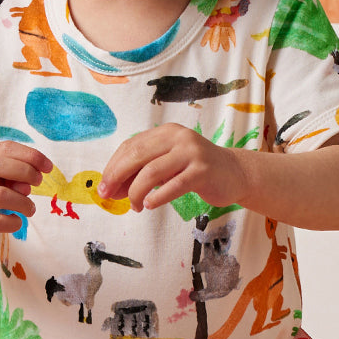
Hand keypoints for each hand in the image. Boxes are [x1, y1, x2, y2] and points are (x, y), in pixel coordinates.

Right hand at [0, 142, 52, 237]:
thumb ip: (14, 175)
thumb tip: (28, 184)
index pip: (6, 148)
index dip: (30, 155)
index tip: (48, 167)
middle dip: (25, 173)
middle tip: (37, 183)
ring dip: (22, 202)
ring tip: (30, 208)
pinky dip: (12, 222)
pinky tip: (17, 221)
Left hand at [98, 126, 244, 212]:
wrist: (235, 173)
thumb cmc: (196, 171)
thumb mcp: (167, 166)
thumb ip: (142, 172)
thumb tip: (113, 188)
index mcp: (165, 132)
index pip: (131, 146)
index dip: (113, 167)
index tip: (104, 187)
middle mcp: (178, 137)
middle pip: (137, 155)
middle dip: (117, 177)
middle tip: (109, 196)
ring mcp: (191, 153)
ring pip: (151, 171)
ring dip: (136, 192)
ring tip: (135, 206)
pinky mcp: (202, 171)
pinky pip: (173, 185)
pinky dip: (157, 196)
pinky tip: (149, 205)